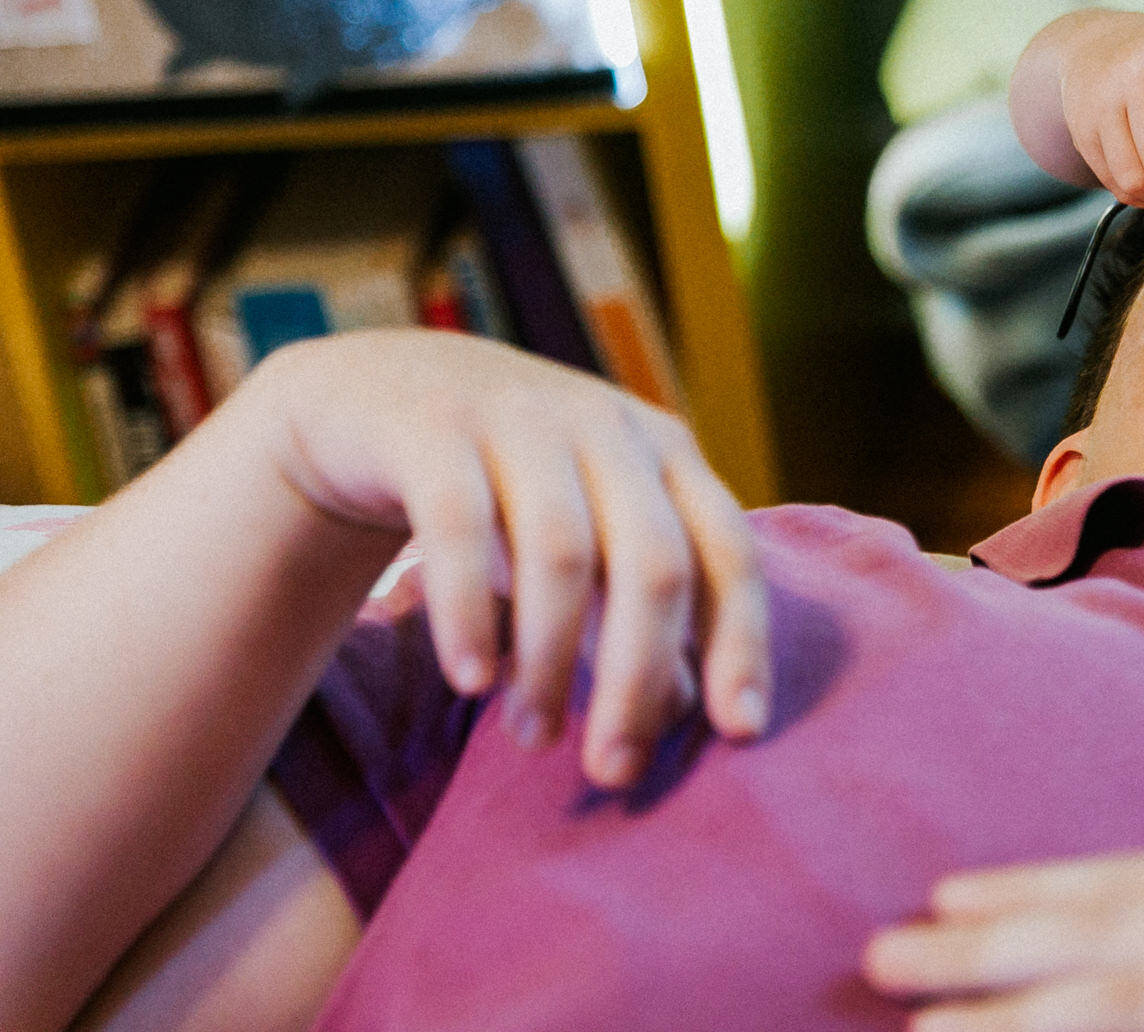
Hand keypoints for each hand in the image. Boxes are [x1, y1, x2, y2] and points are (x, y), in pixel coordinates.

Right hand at [220, 329, 769, 788]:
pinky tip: (472, 681)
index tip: (743, 733)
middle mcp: (609, 428)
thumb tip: (688, 711)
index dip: (742, 642)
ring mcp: (522, 418)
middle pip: (654, 563)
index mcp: (668, 454)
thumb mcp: (590, 540)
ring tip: (533, 736)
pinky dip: (470, 610)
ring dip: (552, 661)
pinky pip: (459, 526)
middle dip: (640, 677)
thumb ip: (637, 614)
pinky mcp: (431, 428)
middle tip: (612, 770)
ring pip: (563, 551)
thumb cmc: (509, 489)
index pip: (730, 553)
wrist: (380, 393)